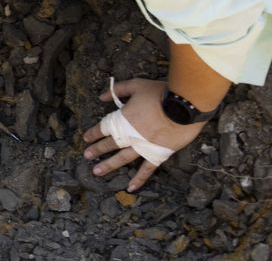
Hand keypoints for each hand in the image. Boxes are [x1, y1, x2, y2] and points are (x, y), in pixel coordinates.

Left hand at [82, 78, 206, 190]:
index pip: (104, 127)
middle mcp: (130, 135)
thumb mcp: (136, 85)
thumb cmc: (161, 93)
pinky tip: (130, 187)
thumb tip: (101, 97)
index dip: (93, 133)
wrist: (185, 106)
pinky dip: (139, 179)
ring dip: (109, 165)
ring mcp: (144, 147)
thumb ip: (118, 90)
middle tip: (86, 156)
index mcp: (123, 118)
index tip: (86, 138)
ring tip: (96, 172)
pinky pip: (147, 169)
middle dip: (97, 150)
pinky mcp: (158, 154)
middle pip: (110, 144)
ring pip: (123, 159)